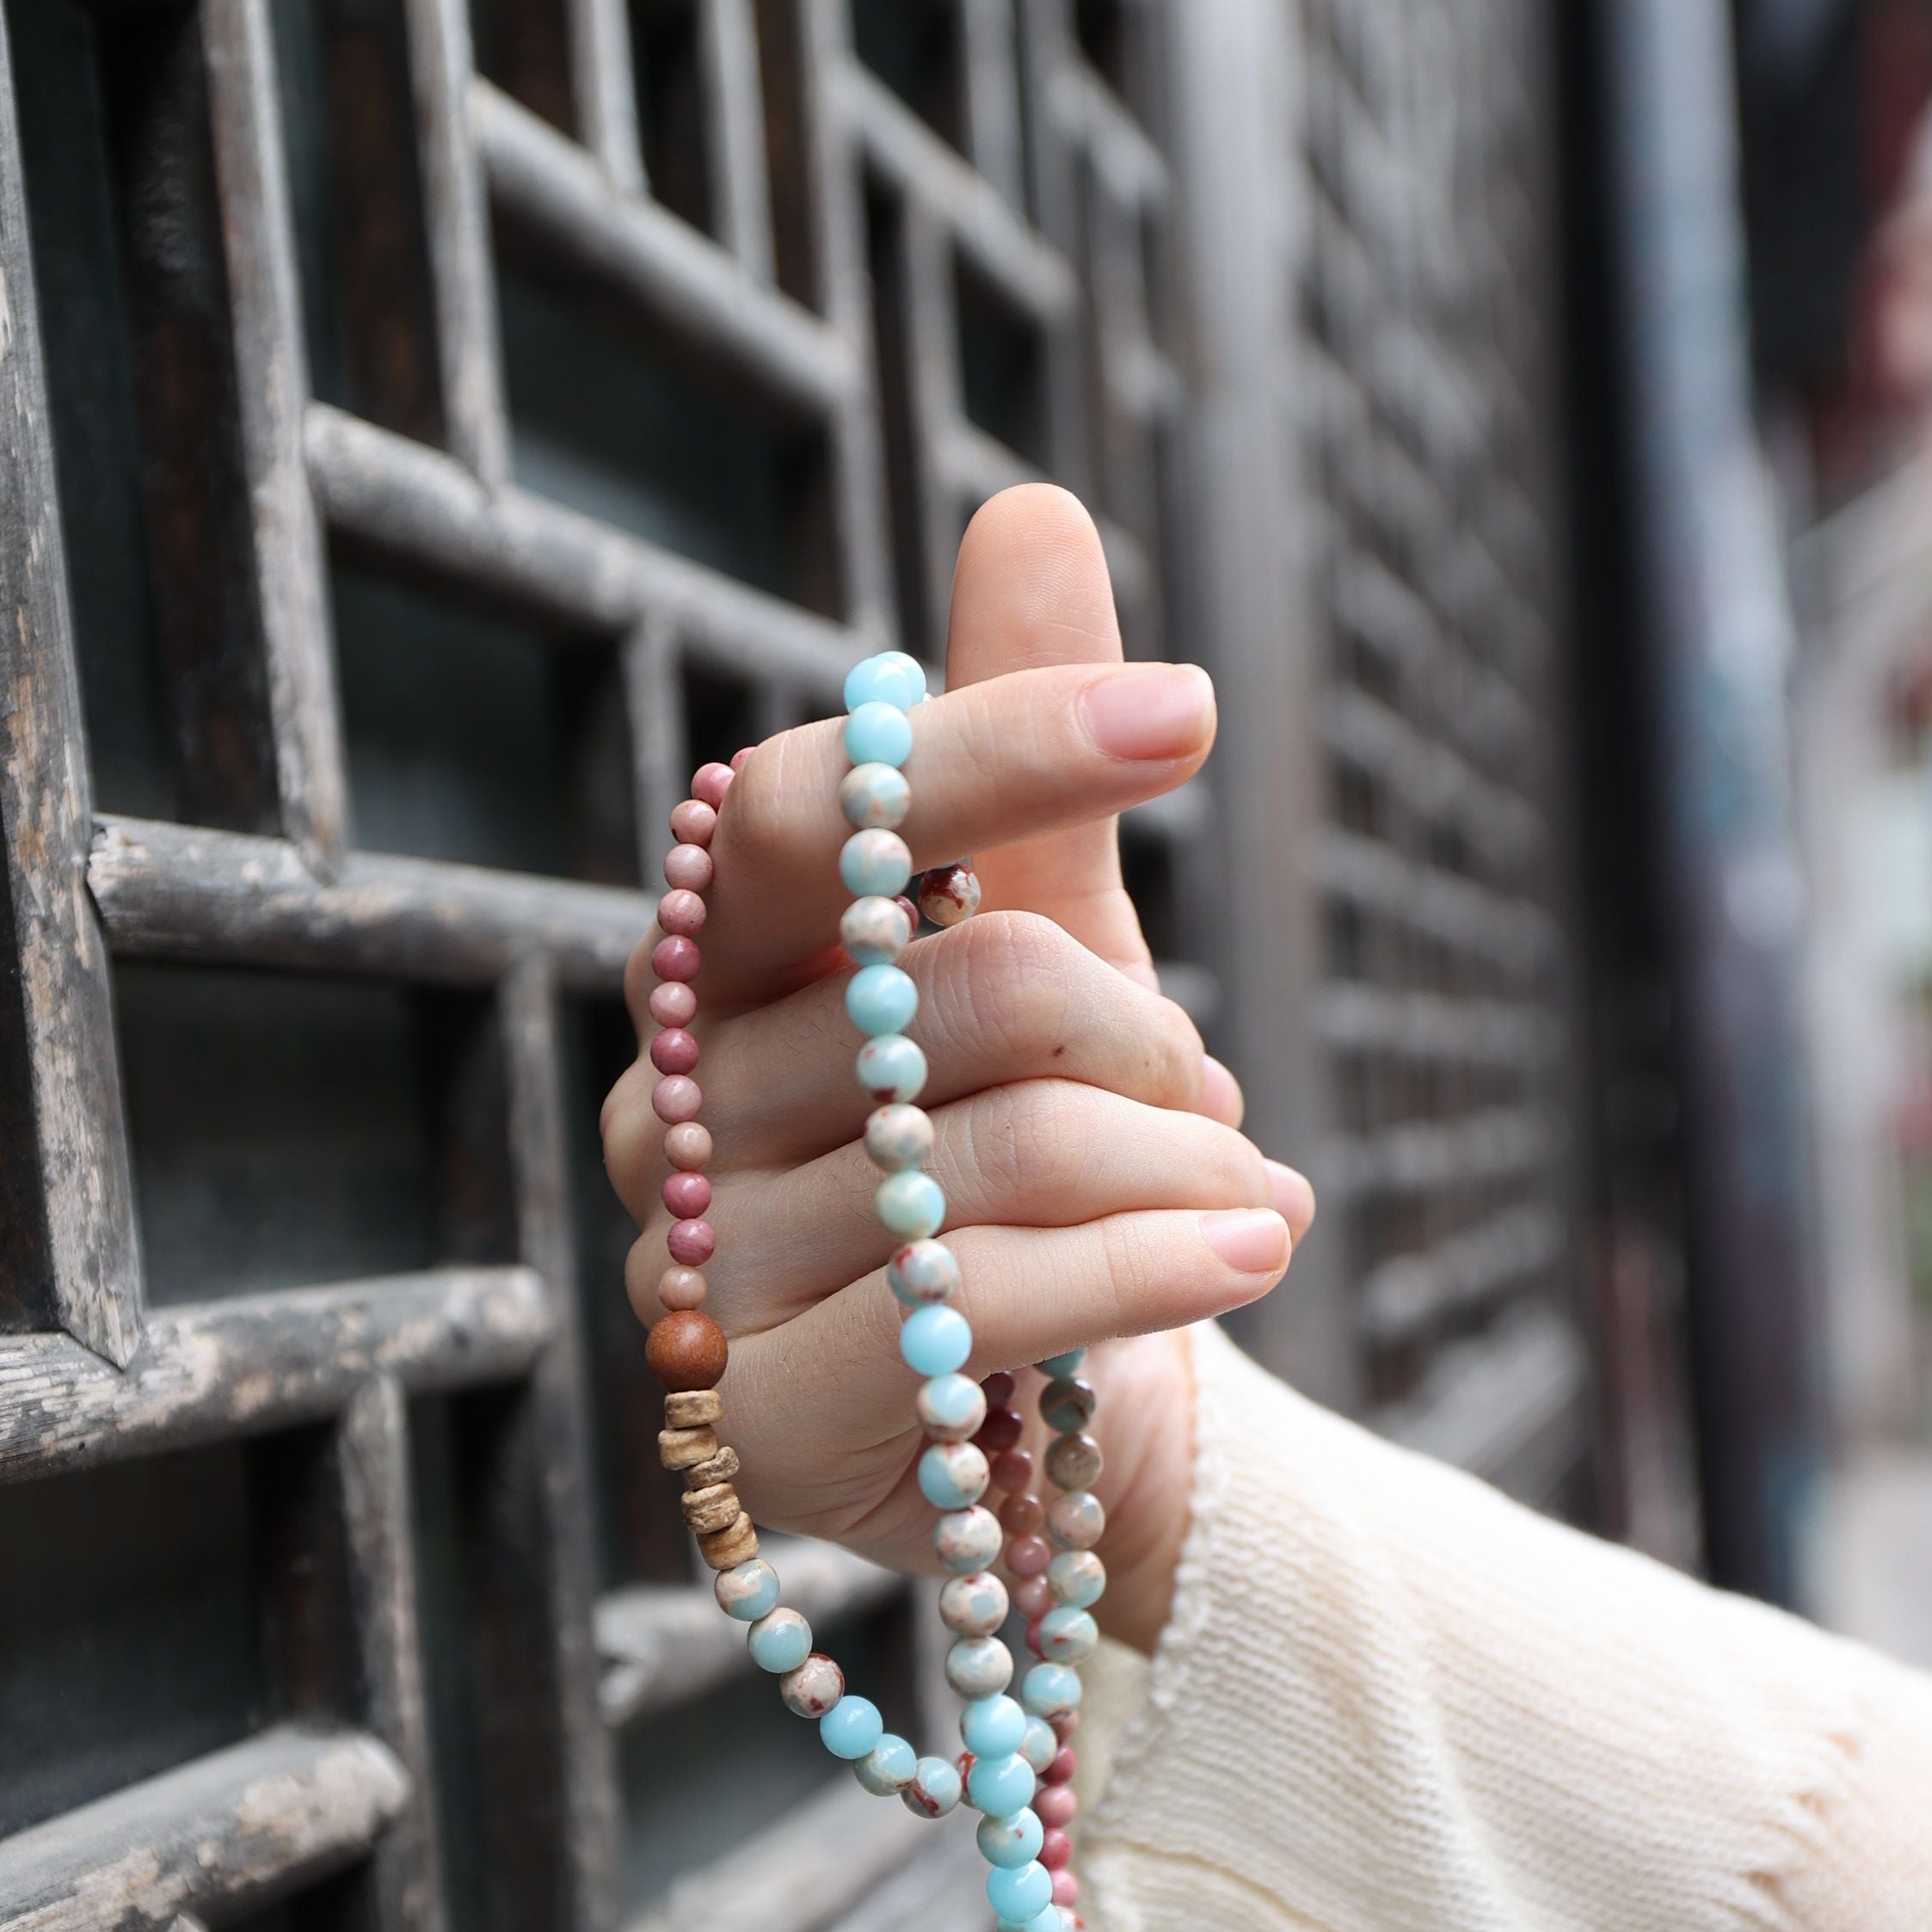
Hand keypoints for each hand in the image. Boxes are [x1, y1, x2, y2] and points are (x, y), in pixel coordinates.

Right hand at [600, 485, 1313, 1653]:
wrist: (1052, 1429)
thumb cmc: (1033, 1166)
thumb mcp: (1049, 959)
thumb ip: (1027, 776)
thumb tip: (1032, 502)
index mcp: (718, 967)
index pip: (810, 812)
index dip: (990, 748)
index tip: (1185, 714)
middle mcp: (672, 1109)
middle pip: (946, 987)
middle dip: (1136, 1028)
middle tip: (1206, 1086)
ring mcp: (697, 1276)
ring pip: (993, 1149)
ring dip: (1178, 1164)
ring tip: (1244, 1195)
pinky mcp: (759, 1417)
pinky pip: (986, 1297)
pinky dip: (1160, 1263)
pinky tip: (1259, 1245)